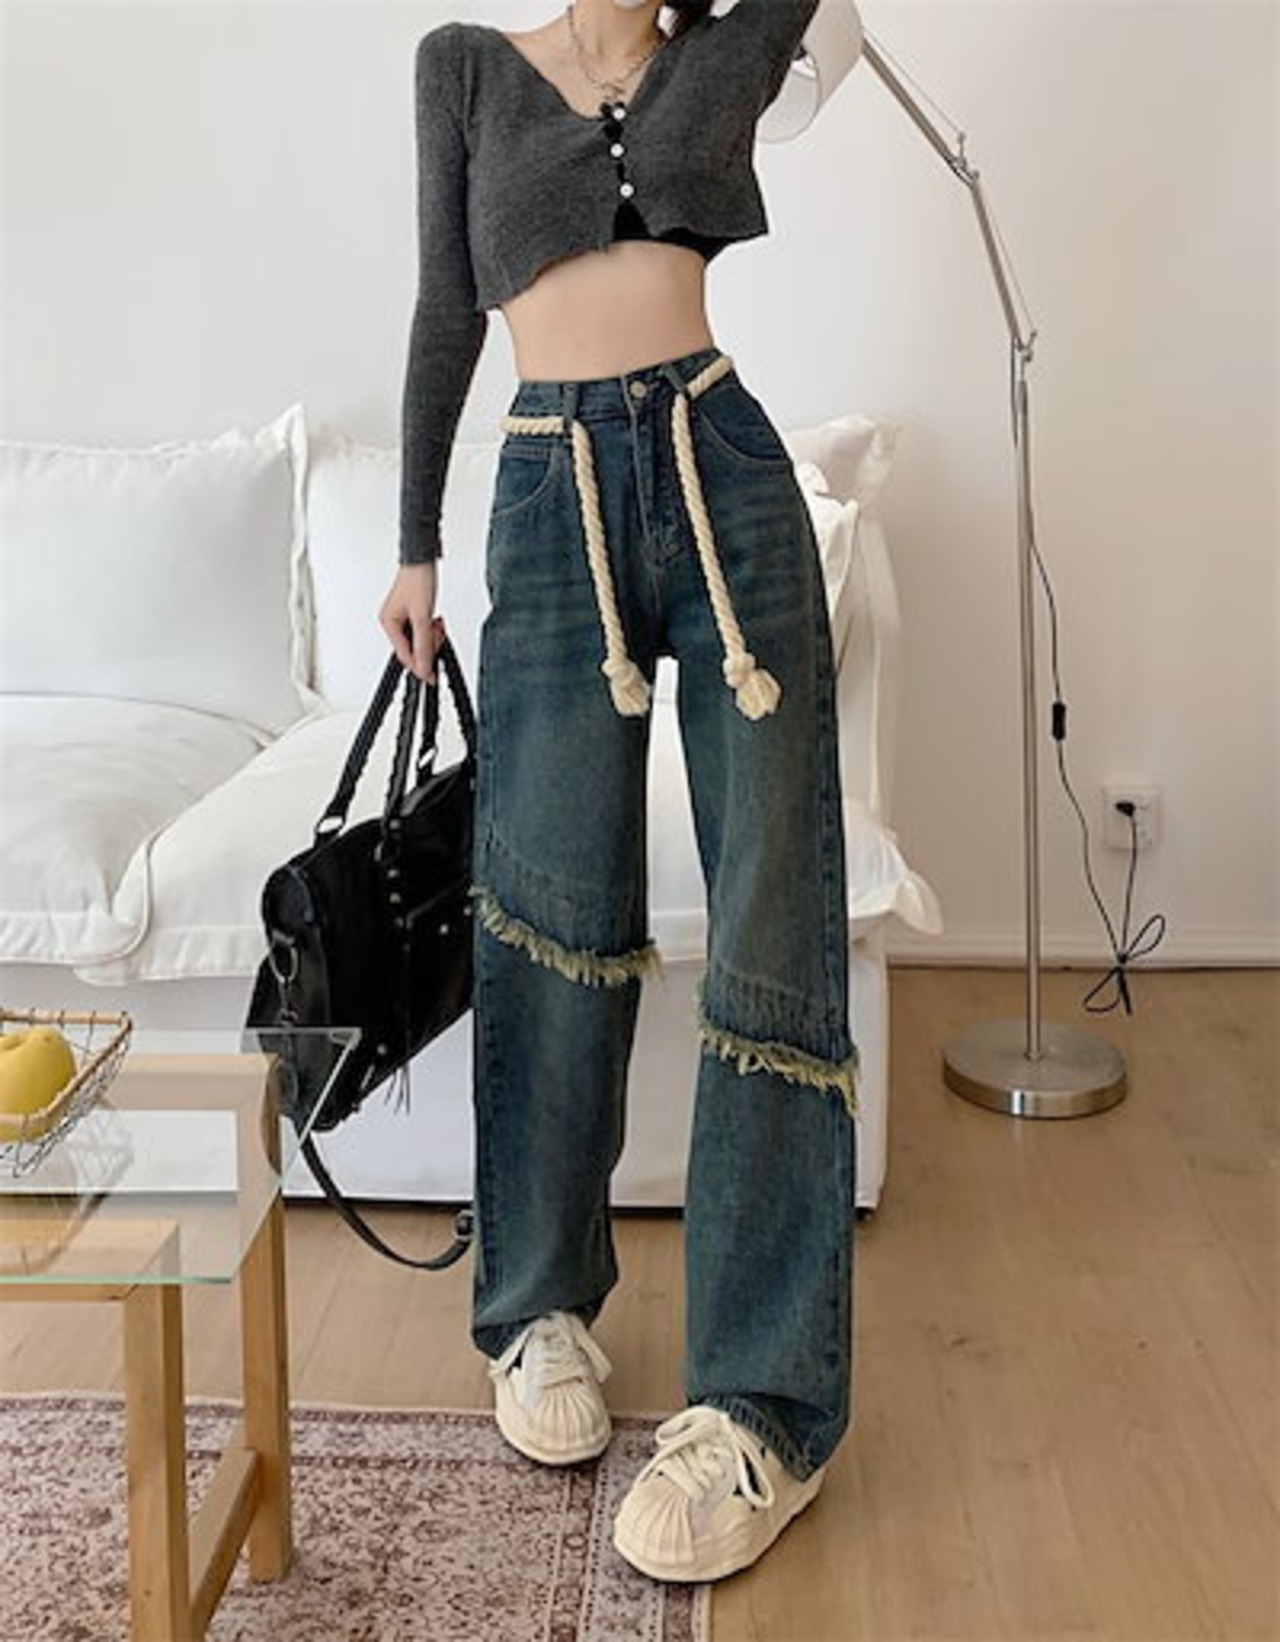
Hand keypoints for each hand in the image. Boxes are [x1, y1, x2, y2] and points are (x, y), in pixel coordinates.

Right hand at [379, 561, 442, 681]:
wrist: (423, 559)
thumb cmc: (418, 580)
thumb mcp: (423, 617)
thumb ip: (423, 644)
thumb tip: (423, 668)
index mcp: (388, 623)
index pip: (404, 654)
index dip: (420, 666)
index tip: (432, 678)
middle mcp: (392, 621)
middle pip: (412, 648)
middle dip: (428, 644)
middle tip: (438, 632)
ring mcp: (401, 617)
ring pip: (419, 639)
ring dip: (431, 636)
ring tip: (437, 623)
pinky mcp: (411, 612)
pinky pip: (421, 630)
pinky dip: (430, 629)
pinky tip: (436, 621)